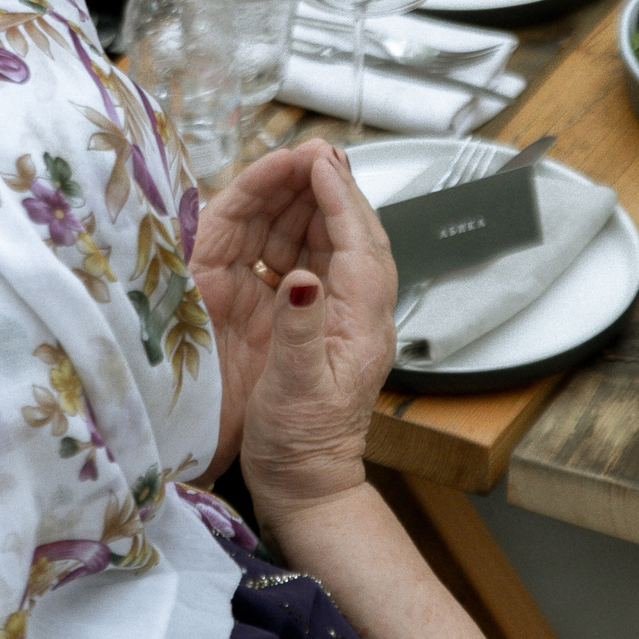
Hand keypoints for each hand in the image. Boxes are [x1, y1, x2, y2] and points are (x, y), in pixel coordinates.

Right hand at [192, 143, 396, 524]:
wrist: (304, 488)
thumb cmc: (302, 445)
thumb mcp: (298, 388)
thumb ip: (300, 328)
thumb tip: (299, 277)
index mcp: (360, 323)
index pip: (356, 244)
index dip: (338, 197)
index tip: (321, 159)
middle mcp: (353, 312)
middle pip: (349, 235)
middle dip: (332, 189)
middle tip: (313, 149)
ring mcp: (333, 317)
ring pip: (328, 245)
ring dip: (312, 206)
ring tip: (297, 169)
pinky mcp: (310, 325)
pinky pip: (307, 265)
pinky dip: (293, 234)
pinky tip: (278, 218)